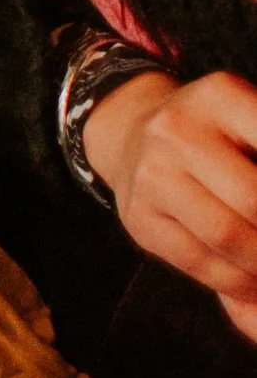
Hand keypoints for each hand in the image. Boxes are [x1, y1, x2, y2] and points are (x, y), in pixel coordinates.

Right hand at [87, 72, 256, 341]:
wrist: (132, 132)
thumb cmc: (216, 134)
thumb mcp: (250, 121)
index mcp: (221, 95)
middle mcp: (178, 130)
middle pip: (253, 199)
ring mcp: (152, 174)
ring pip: (227, 236)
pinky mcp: (138, 217)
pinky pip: (198, 261)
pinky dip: (238, 282)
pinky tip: (253, 281)